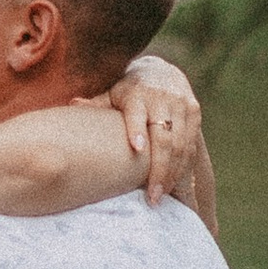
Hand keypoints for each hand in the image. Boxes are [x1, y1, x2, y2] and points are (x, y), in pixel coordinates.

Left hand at [103, 54, 206, 209]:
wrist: (162, 72)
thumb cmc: (129, 91)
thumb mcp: (112, 94)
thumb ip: (97, 104)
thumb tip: (72, 103)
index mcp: (137, 95)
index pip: (137, 114)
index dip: (137, 130)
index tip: (136, 148)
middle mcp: (162, 99)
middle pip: (164, 138)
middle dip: (160, 170)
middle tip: (153, 196)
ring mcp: (181, 106)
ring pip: (181, 145)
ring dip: (174, 174)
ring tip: (162, 195)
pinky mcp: (195, 113)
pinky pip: (192, 145)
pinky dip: (185, 167)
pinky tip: (177, 184)